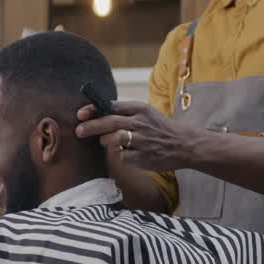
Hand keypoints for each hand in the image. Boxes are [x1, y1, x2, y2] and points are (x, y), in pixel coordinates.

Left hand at [74, 100, 197, 171]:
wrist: (185, 144)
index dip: (93, 110)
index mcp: (140, 109)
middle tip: (78, 131)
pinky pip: (122, 157)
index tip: (80, 114)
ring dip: (105, 142)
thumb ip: (124, 112)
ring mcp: (143, 140)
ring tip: (107, 142)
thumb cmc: (160, 128)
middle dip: (90, 127)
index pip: (112, 106)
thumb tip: (95, 113)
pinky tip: (127, 154)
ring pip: (114, 140)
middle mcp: (141, 123)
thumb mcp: (145, 113)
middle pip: (110, 122)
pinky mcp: (144, 157)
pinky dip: (120, 156)